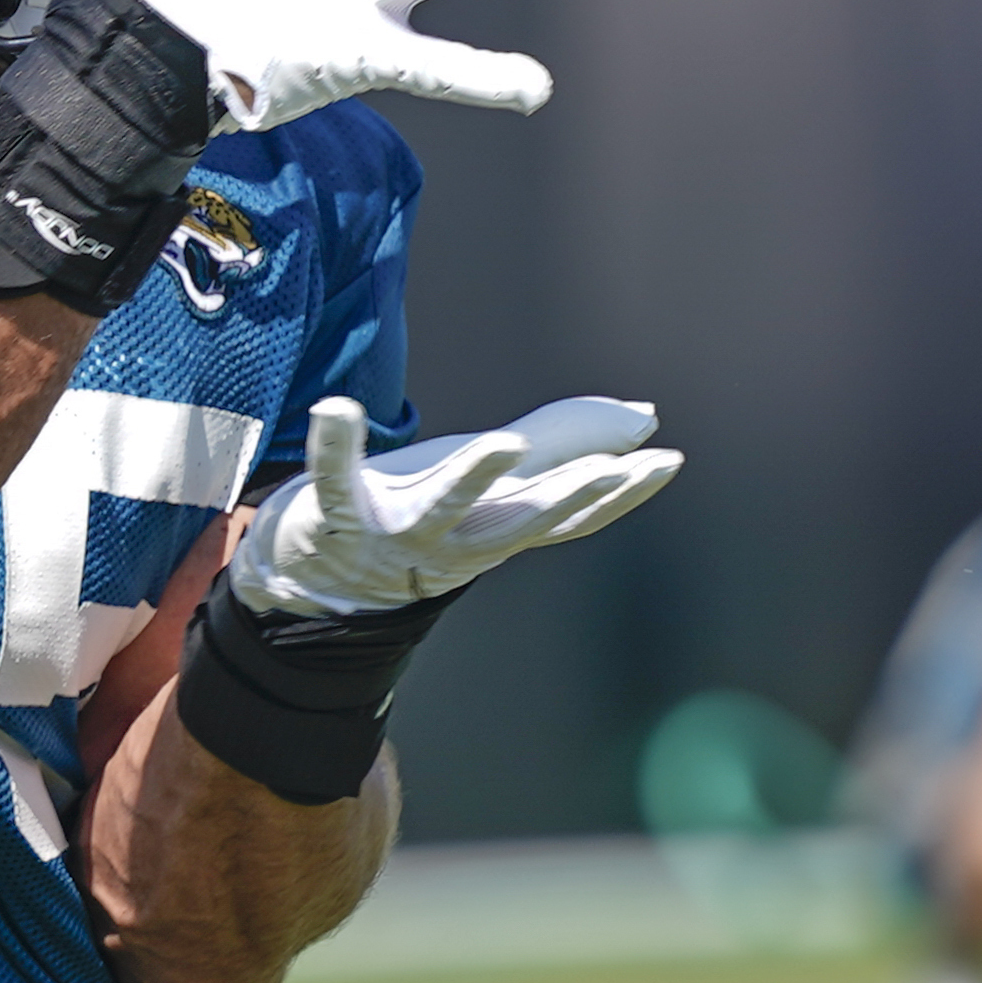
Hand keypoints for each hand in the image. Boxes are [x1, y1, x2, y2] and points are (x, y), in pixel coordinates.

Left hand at [231, 395, 682, 617]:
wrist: (316, 573)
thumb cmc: (419, 514)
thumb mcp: (495, 482)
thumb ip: (567, 444)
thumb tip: (645, 419)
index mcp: (496, 528)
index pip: (568, 517)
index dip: (618, 495)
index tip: (664, 464)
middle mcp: (455, 541)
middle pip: (519, 523)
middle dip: (564, 497)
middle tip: (609, 468)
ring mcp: (397, 531)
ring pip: (440, 508)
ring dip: (473, 477)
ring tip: (503, 444)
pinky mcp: (339, 513)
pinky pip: (334, 479)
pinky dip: (334, 445)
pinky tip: (337, 409)